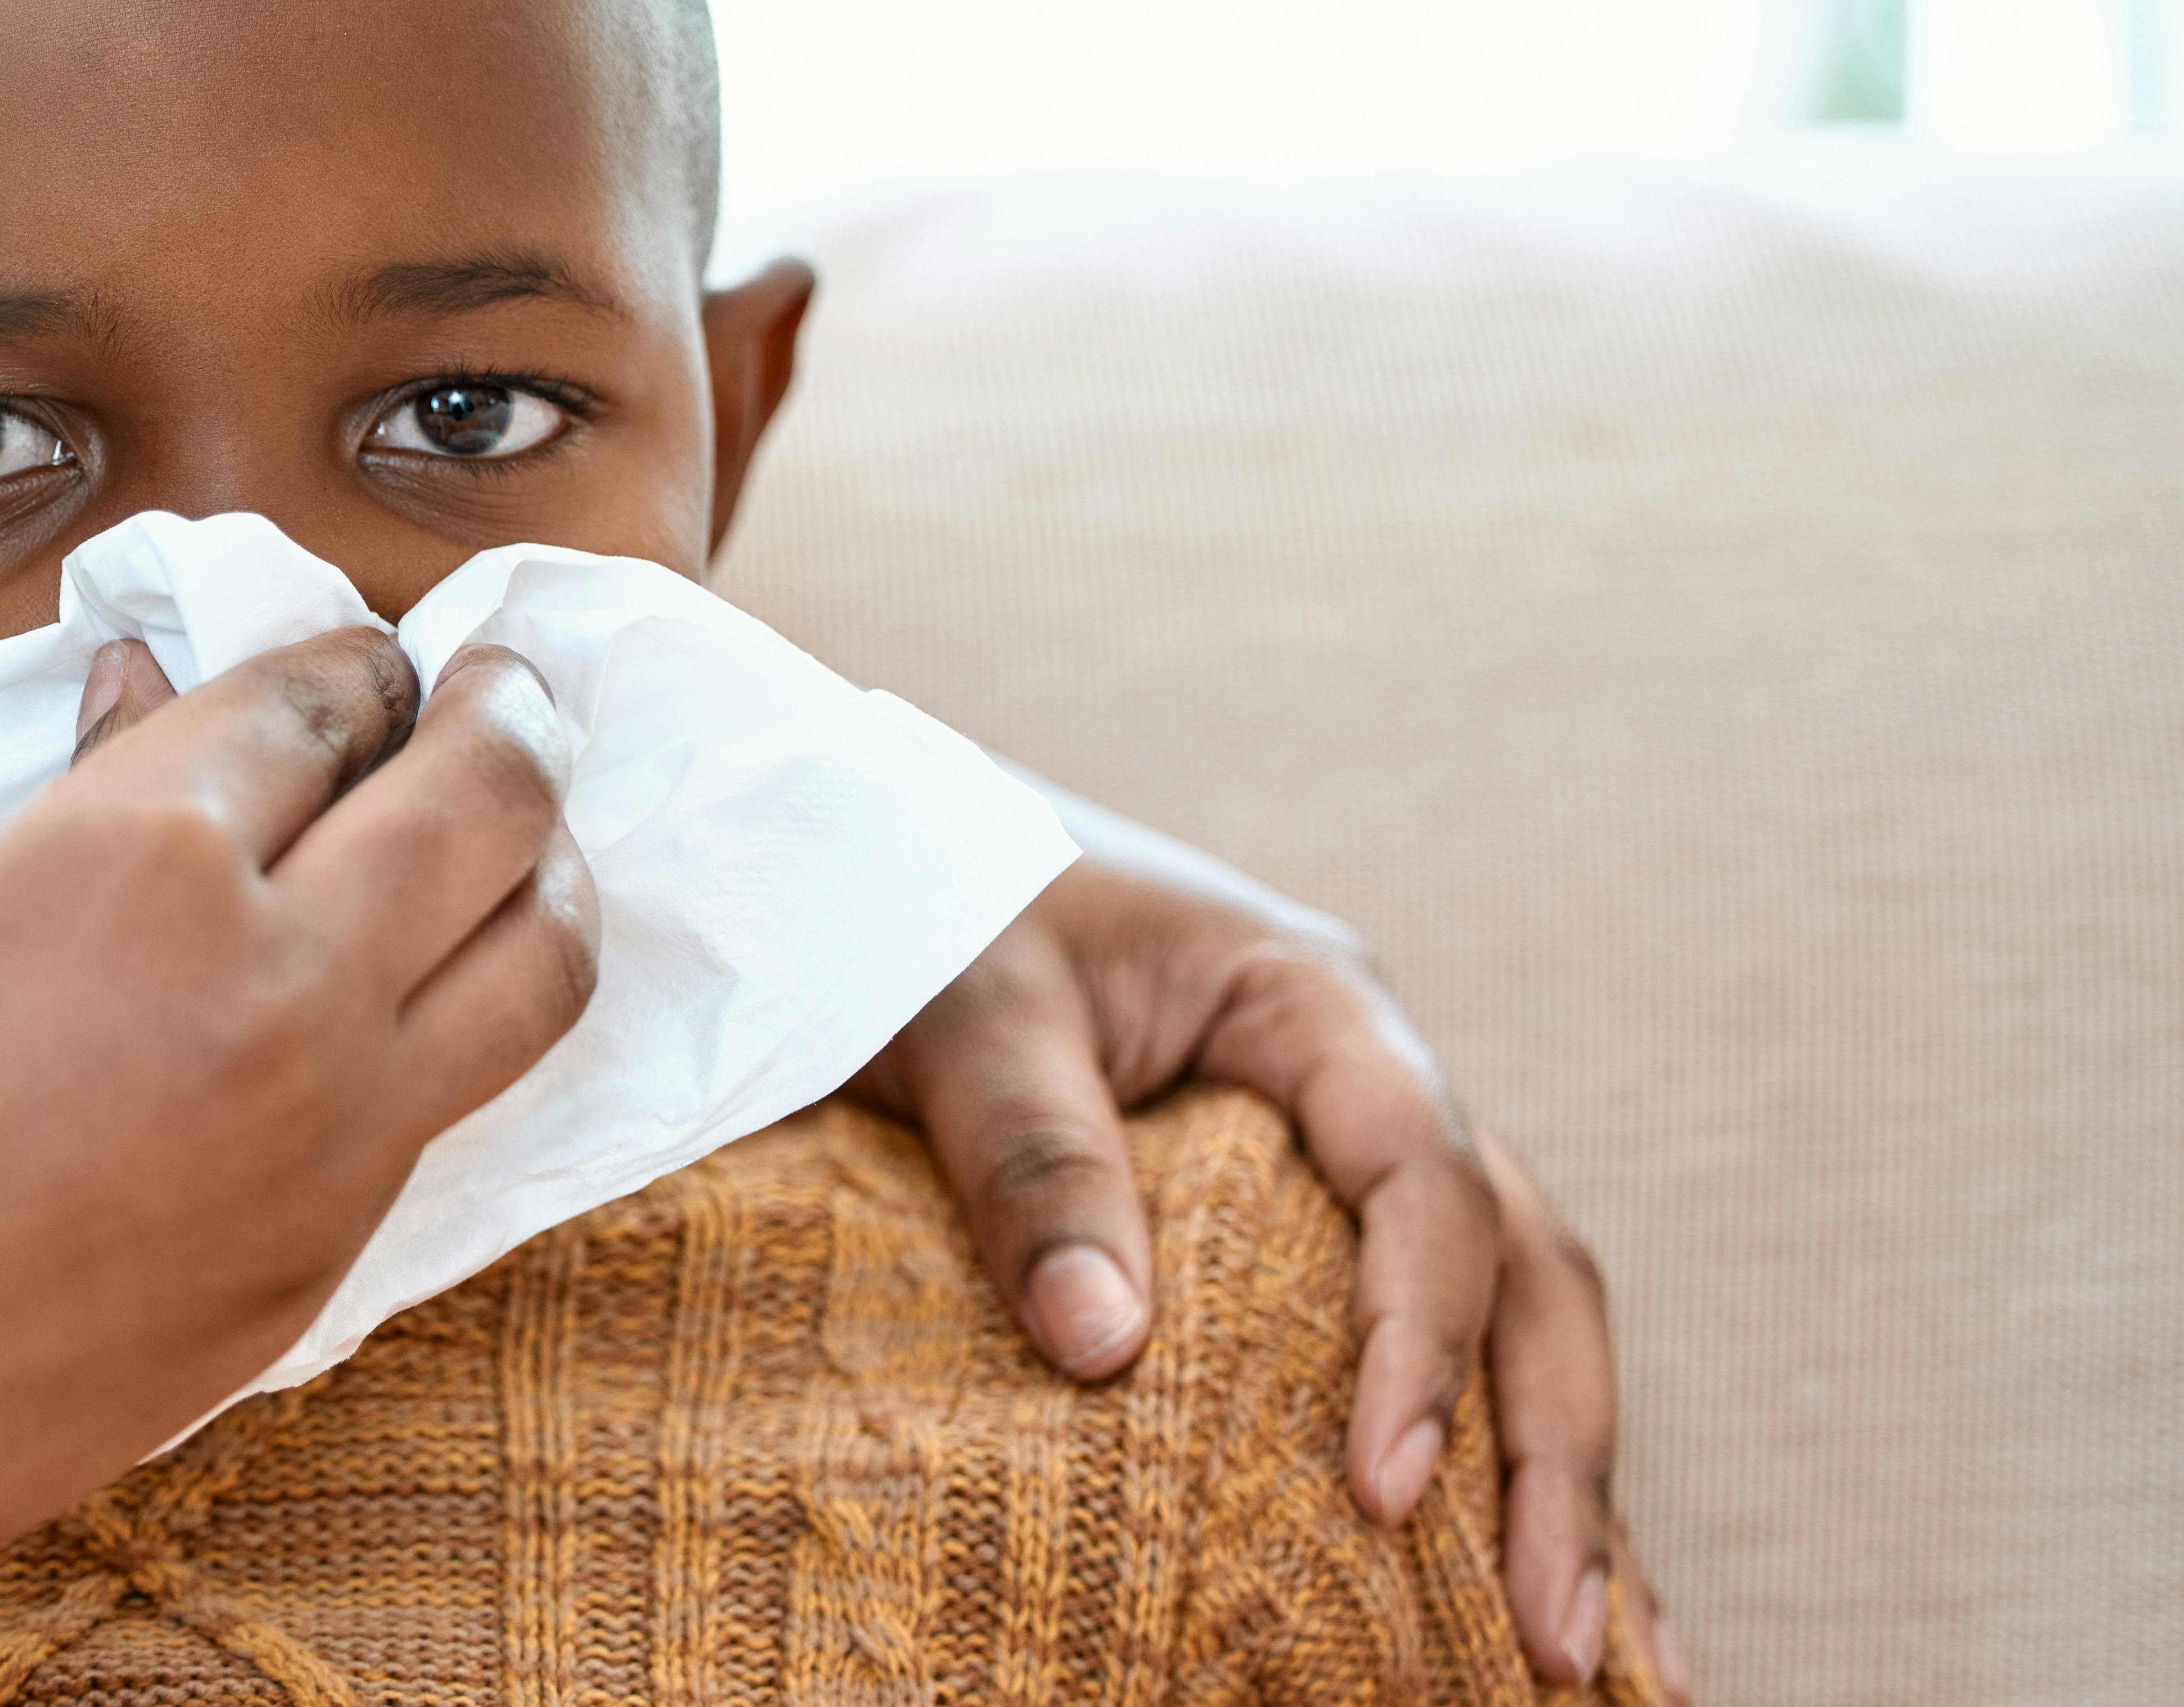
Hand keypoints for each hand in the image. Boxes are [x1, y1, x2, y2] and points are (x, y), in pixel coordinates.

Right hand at [0, 630, 592, 1554]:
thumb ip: (66, 802)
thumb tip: (146, 699)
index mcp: (142, 850)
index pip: (318, 701)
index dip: (349, 662)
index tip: (364, 658)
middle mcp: (279, 975)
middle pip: (485, 797)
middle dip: (512, 714)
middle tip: (511, 685)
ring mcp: (328, 1129)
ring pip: (537, 960)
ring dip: (546, 866)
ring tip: (527, 834)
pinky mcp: (325, 1257)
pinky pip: (452, 1102)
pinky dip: (468, 1017)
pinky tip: (426, 993)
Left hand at [845, 814, 1675, 1698]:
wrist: (883, 852)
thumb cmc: (929, 902)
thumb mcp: (966, 1005)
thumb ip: (1031, 1155)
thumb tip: (1104, 1346)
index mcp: (1316, 1005)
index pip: (1420, 1181)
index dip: (1419, 1339)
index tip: (1380, 1488)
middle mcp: (1373, 1085)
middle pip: (1522, 1274)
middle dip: (1555, 1462)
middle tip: (1549, 1644)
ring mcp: (1358, 1162)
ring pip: (1520, 1328)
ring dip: (1567, 1495)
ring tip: (1594, 1673)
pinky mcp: (1313, 1234)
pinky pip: (1439, 1353)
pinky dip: (1490, 1476)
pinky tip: (1521, 1608)